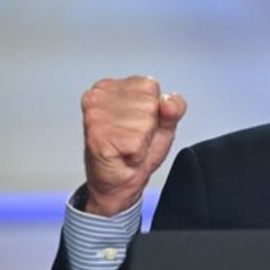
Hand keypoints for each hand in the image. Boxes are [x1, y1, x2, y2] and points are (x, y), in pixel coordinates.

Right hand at [80, 76, 186, 216]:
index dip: (154, 111)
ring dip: (142, 141)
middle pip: (149, 104)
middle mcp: (99, 95)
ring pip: (145, 122)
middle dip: (148, 126)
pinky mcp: (97, 135)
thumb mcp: (164, 124)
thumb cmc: (136, 150)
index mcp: (113, 86)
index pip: (151, 86)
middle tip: (132, 138)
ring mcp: (96, 115)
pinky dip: (136, 153)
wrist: (119, 183)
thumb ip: (174, 108)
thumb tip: (167, 102)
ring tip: (127, 146)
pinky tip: (123, 154)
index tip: (138, 124)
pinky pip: (136, 141)